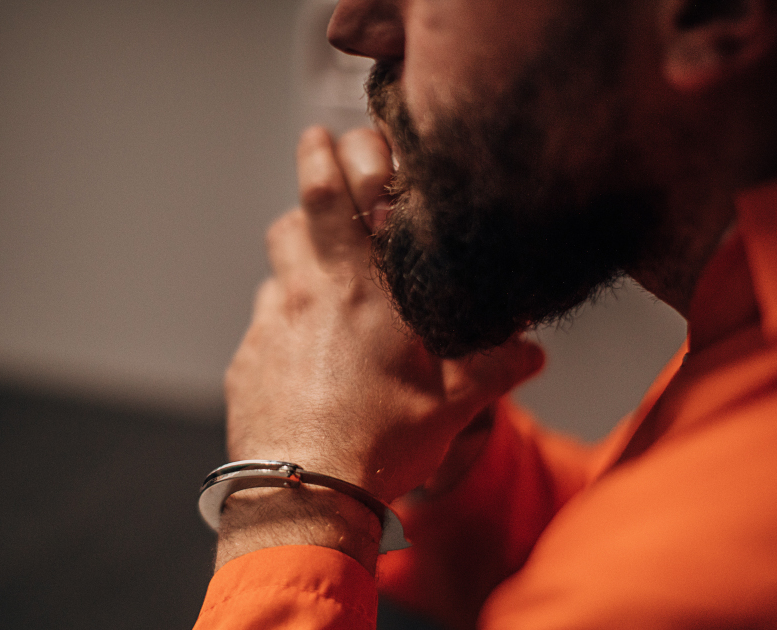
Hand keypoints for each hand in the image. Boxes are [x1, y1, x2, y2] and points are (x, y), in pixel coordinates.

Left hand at [216, 126, 542, 569]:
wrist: (304, 496)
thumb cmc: (382, 446)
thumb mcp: (451, 407)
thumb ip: (492, 369)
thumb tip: (532, 353)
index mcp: (362, 293)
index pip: (336, 199)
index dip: (329, 158)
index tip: (328, 136)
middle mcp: (308, 298)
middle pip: (292, 222)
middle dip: (306, 200)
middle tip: (324, 201)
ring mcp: (269, 329)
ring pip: (276, 272)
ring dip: (295, 266)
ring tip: (321, 286)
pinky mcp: (244, 363)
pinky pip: (261, 325)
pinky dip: (282, 325)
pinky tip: (303, 358)